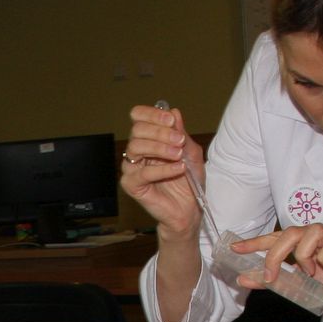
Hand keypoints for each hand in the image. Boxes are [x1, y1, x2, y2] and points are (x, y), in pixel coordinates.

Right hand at [120, 104, 203, 240]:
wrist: (189, 209)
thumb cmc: (188, 180)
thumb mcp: (190, 152)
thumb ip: (181, 133)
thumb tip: (173, 112)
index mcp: (148, 138)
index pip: (139, 117)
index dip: (152, 114)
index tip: (171, 120)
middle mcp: (137, 151)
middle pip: (137, 130)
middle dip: (160, 132)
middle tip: (179, 140)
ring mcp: (132, 168)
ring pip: (136, 148)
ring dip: (161, 147)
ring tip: (179, 155)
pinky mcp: (132, 185)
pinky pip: (143, 173)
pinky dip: (163, 169)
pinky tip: (178, 168)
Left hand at [233, 222, 322, 318]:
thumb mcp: (295, 285)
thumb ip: (271, 280)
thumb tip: (243, 279)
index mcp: (300, 241)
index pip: (274, 237)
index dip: (254, 242)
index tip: (235, 249)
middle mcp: (314, 234)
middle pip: (288, 233)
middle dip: (275, 255)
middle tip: (270, 276)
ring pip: (306, 237)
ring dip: (304, 260)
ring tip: (313, 273)